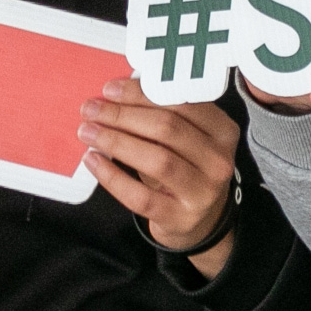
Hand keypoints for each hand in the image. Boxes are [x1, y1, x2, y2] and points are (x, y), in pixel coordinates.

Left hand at [80, 76, 244, 277]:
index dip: (141, 94)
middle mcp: (218, 160)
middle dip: (123, 116)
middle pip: (167, 129)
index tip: (110, 90)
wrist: (200, 221)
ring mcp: (202, 192)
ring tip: (88, 132)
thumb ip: (161, 115)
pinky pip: (140, 196)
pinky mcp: (180, 218)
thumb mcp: (186, 139)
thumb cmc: (185, 169)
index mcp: (223, 131)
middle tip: (91, 110)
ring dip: (116, 142)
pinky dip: (113, 177)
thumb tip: (116, 93)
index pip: (180, 103)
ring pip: (157, 160)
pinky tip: (94, 161)